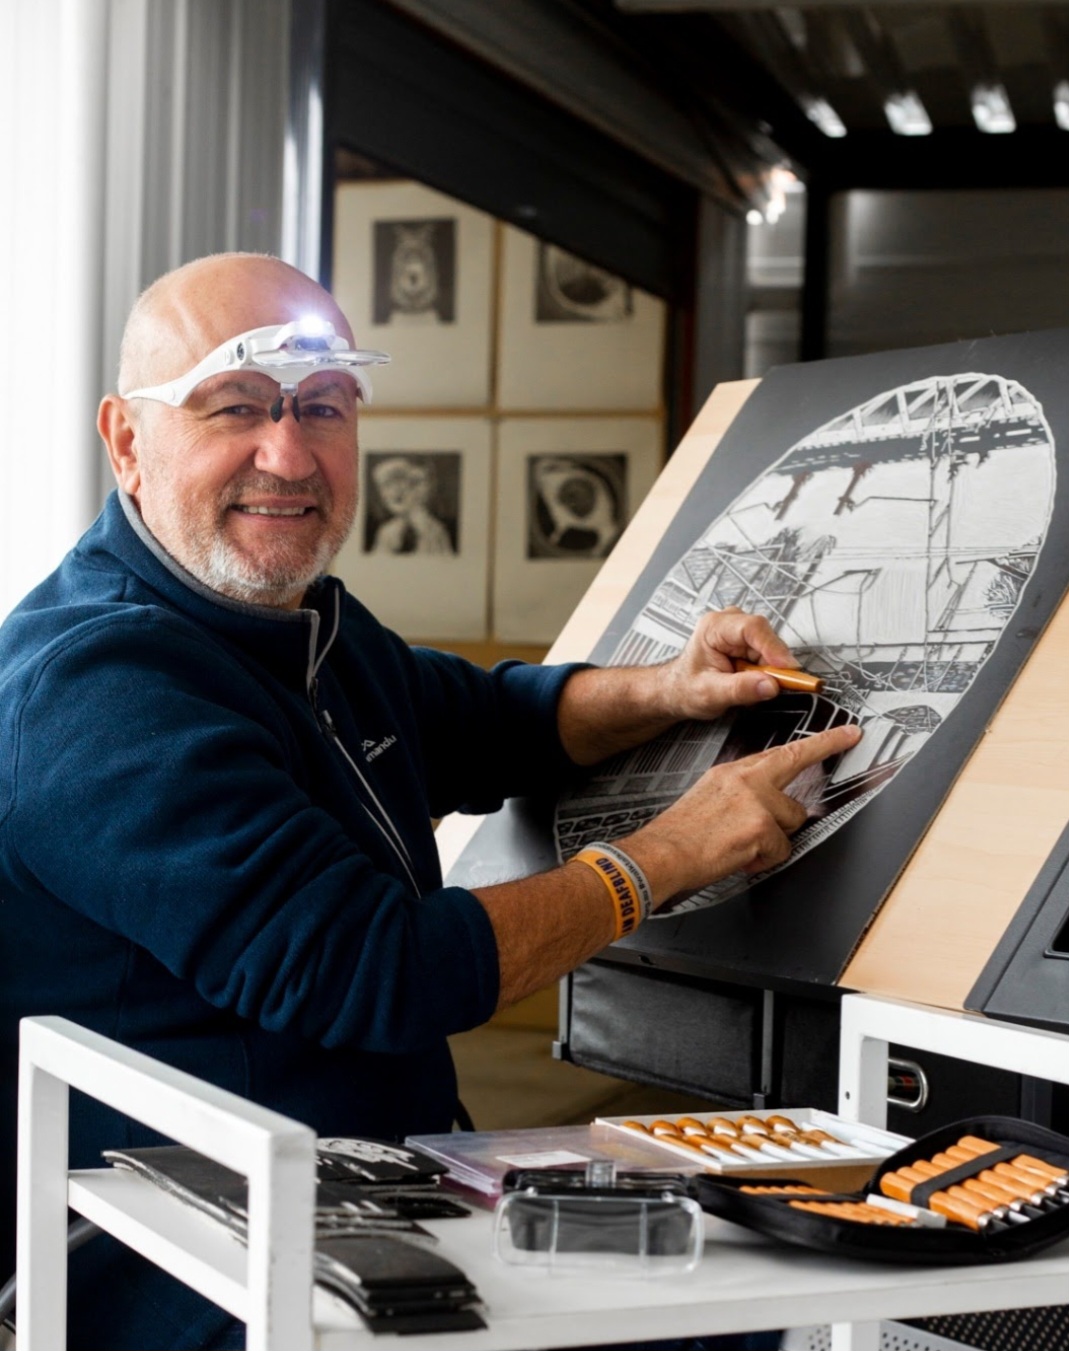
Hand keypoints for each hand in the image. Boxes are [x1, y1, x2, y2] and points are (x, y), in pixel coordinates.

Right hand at [621, 722, 862, 902]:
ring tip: (745, 845)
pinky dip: (764, 859)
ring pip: (792, 819)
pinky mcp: (760, 826)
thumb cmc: (680, 835)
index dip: (816, 743)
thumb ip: (741, 794)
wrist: (662, 854)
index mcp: (732, 772)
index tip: (842, 734)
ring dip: (775, 839)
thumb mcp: (709, 798)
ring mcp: (755, 800)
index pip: (780, 752)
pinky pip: (782, 849)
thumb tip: (766, 807)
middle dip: (826, 749)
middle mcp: (745, 779)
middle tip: (849, 737)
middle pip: (796, 763)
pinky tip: (742, 857)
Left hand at [661, 607, 801, 721]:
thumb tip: (770, 685)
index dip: (774, 647)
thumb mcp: (710, 694)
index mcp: (713, 627)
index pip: (752, 628)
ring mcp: (740, 631)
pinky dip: (767, 671)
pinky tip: (752, 681)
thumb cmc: (686, 688)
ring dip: (769, 669)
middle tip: (775, 687)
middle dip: (774, 664)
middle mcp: (729, 623)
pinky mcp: (749, 643)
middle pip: (766, 637)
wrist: (679, 690)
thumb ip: (740, 689)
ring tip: (751, 686)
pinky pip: (769, 655)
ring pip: (771, 647)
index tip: (788, 668)